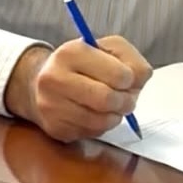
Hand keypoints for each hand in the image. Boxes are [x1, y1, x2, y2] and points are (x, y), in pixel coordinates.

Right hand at [5, 38, 151, 141]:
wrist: (45, 84)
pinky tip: (96, 115)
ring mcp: (51, 105)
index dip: (130, 80)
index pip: (117, 74)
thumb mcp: (109, 49)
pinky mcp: (55, 127)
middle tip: (126, 100)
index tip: (127, 79)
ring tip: (112, 107)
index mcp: (71, 52)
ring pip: (100, 121)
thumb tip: (136, 82)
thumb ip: (131, 60)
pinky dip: (100, 127)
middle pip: (107, 99)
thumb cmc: (84, 65)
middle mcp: (55, 78)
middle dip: (125, 102)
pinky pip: (90, 133)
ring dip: (114, 116)